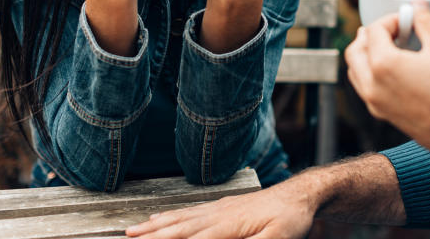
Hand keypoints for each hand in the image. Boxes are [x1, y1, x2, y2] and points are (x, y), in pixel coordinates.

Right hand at [125, 181, 314, 238]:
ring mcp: (218, 208)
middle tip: (128, 238)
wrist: (301, 195)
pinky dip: (170, 216)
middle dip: (151, 235)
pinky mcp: (223, 206)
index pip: (189, 238)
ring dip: (155, 225)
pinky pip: (190, 212)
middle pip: (178, 227)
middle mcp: (217, 214)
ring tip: (134, 231)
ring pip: (180, 218)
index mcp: (227, 225)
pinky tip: (160, 218)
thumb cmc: (291, 219)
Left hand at [344, 0, 429, 155]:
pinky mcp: (380, 113)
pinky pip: (363, 86)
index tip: (407, 19)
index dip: (391, 19)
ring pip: (355, 69)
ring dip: (366, 53)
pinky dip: (369, 71)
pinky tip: (391, 68)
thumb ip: (425, 21)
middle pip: (355, 49)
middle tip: (393, 29)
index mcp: (383, 64)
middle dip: (371, 34)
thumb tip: (418, 3)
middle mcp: (371, 84)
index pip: (375, 30)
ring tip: (390, 46)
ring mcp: (373, 101)